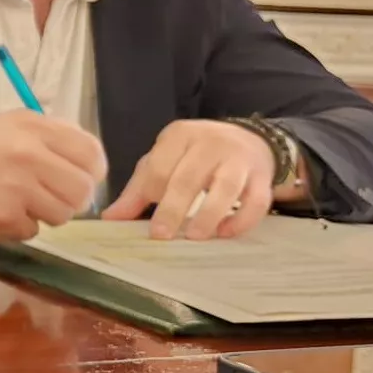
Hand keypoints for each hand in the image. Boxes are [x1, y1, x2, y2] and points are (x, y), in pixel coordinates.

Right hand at [0, 112, 107, 240]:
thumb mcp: (10, 126)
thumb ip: (51, 136)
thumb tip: (91, 161)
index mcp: (34, 127)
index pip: (91, 153)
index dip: (92, 172)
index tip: (81, 179)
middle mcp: (30, 154)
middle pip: (82, 190)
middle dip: (70, 199)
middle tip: (50, 197)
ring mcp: (18, 187)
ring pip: (62, 215)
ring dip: (46, 215)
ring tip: (22, 203)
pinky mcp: (4, 216)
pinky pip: (33, 231)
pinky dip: (20, 227)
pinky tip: (1, 212)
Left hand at [100, 120, 274, 239]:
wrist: (249, 140)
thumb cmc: (196, 155)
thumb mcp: (165, 161)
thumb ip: (139, 189)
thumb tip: (110, 219)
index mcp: (180, 136)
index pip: (160, 166)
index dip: (149, 194)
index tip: (142, 223)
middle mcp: (210, 143)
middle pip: (189, 177)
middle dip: (173, 208)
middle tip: (161, 235)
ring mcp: (239, 159)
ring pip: (226, 186)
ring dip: (210, 213)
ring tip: (195, 237)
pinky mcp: (262, 177)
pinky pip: (257, 200)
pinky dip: (242, 219)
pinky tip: (226, 233)